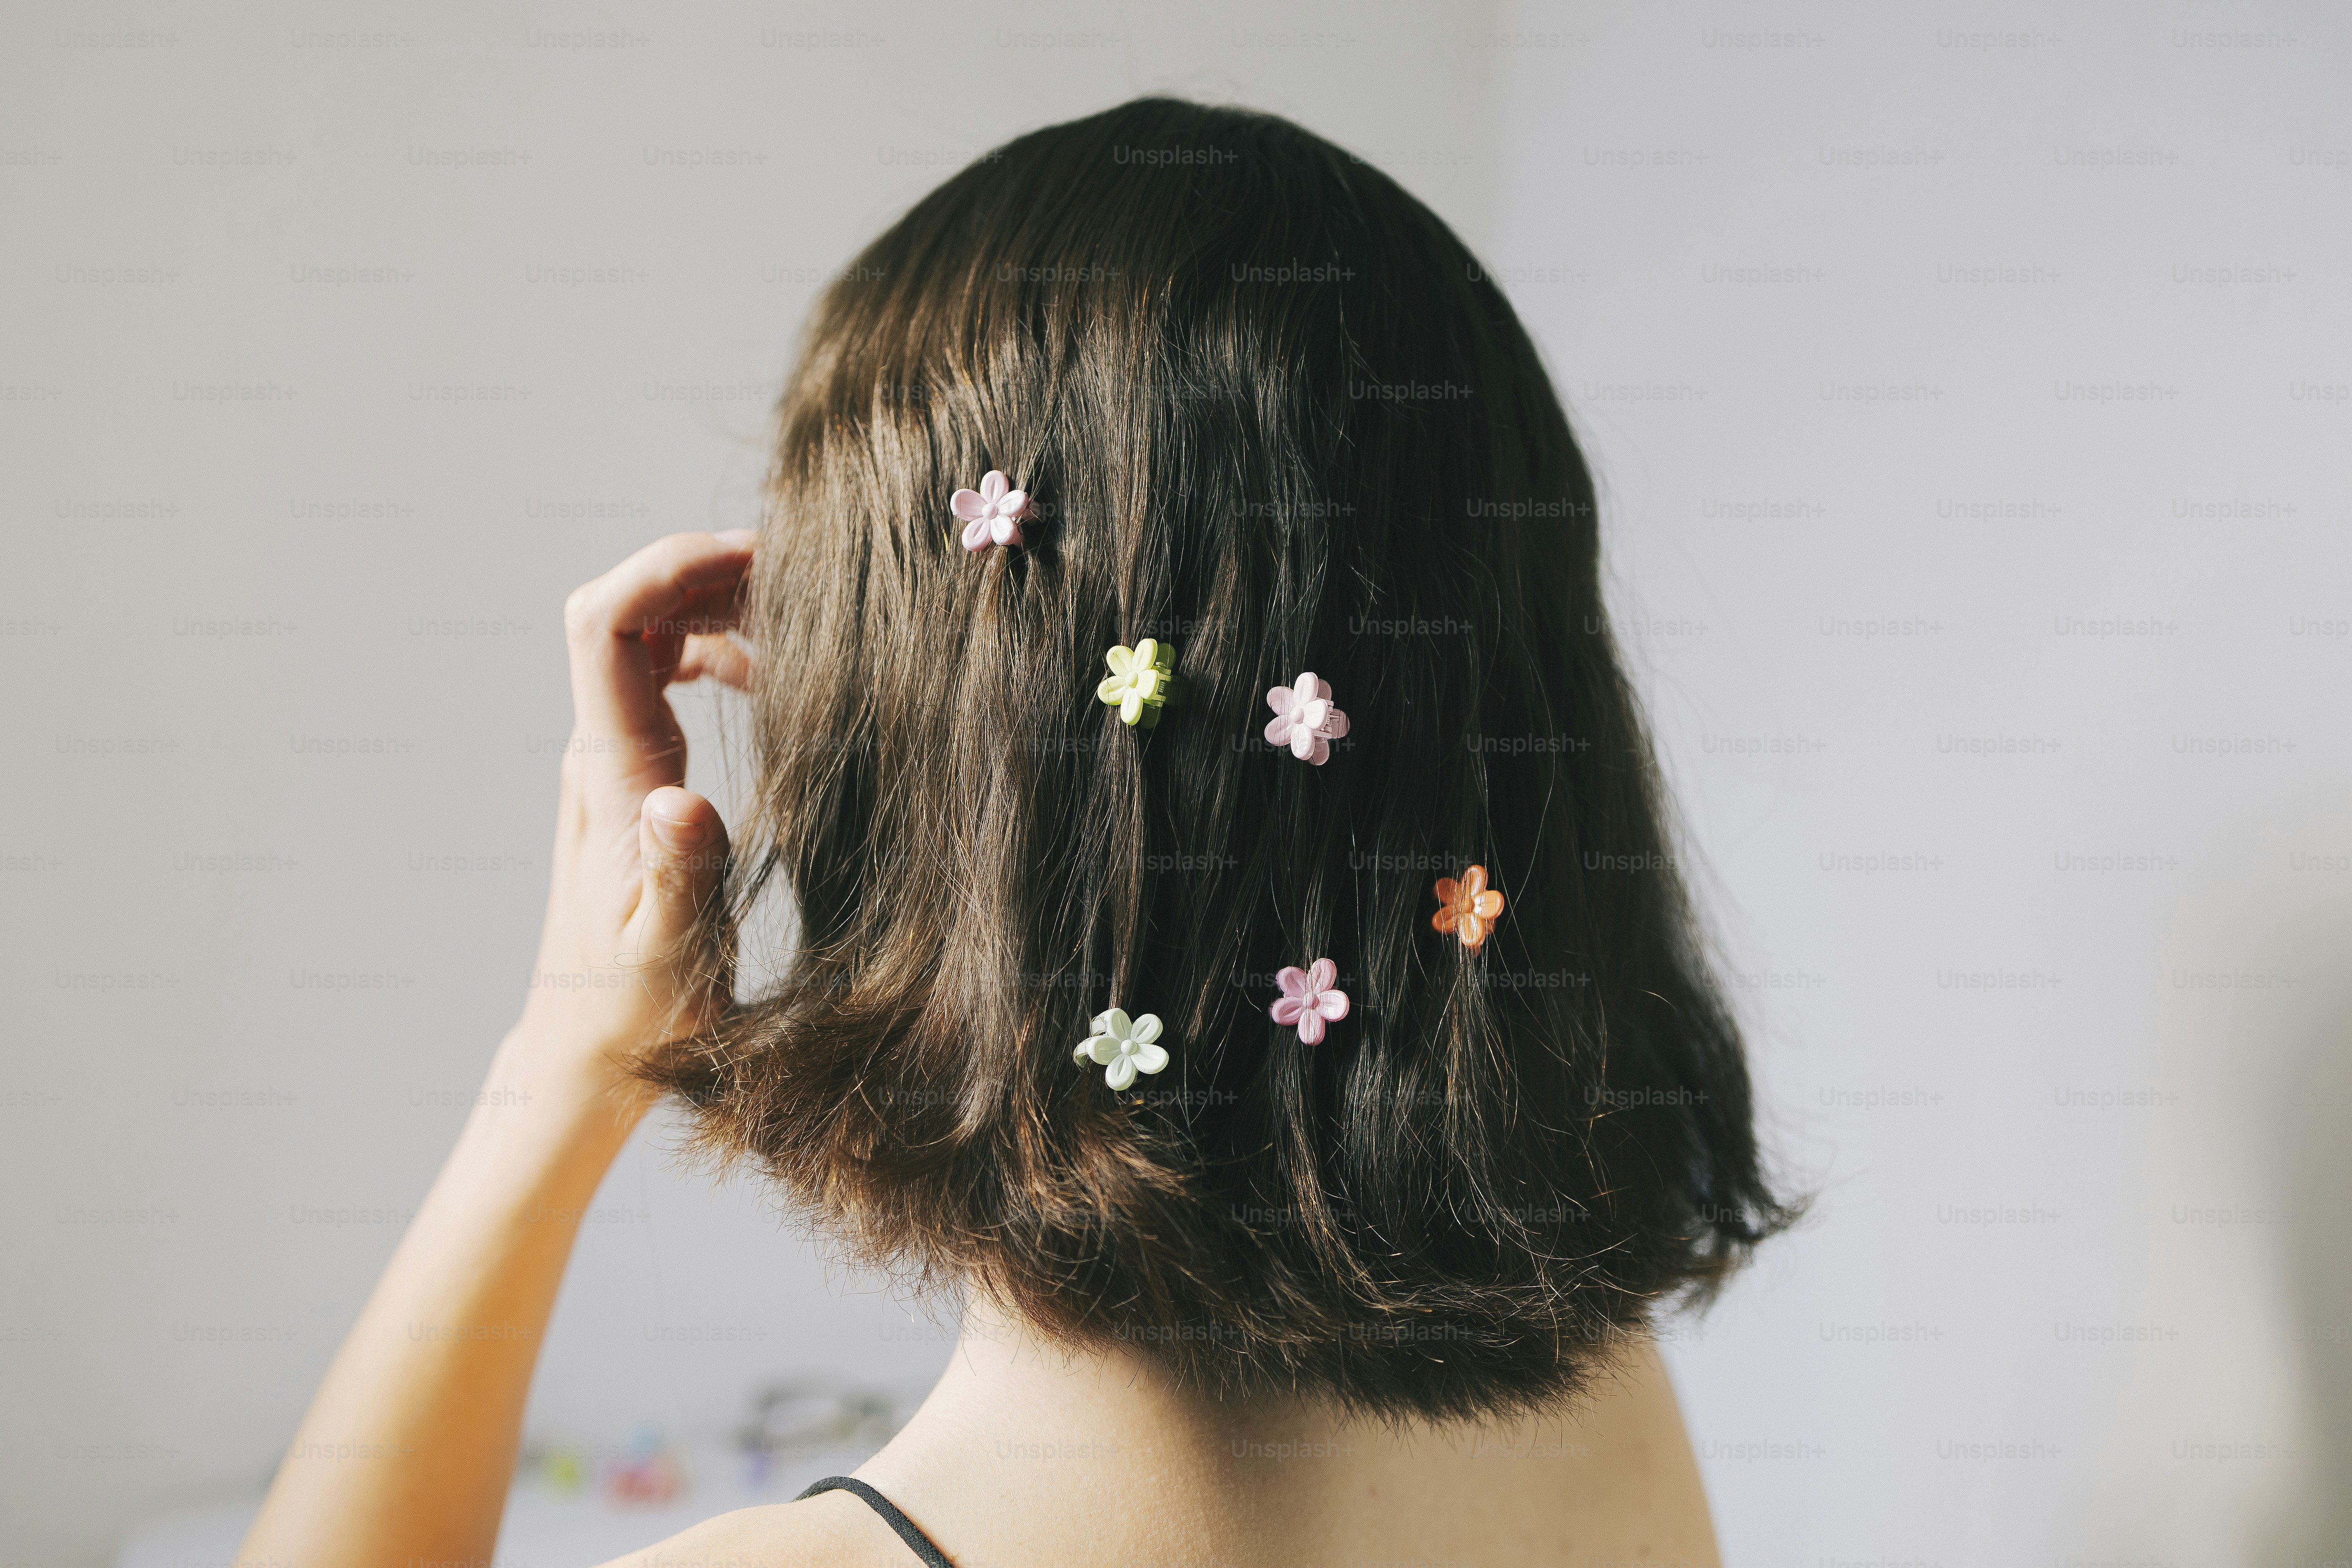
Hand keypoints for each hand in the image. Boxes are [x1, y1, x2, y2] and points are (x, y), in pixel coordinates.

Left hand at [513, 530, 756, 1090]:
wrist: (585, 1051)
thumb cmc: (636, 1012)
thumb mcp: (670, 951)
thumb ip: (680, 873)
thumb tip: (678, 801)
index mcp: (610, 775)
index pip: (605, 625)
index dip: (665, 566)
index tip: (750, 555)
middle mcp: (599, 752)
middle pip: (626, 608)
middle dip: (702, 568)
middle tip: (798, 569)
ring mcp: (611, 760)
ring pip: (646, 637)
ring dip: (713, 607)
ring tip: (798, 614)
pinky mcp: (632, 777)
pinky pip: (663, 679)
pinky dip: (716, 654)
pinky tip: (772, 683)